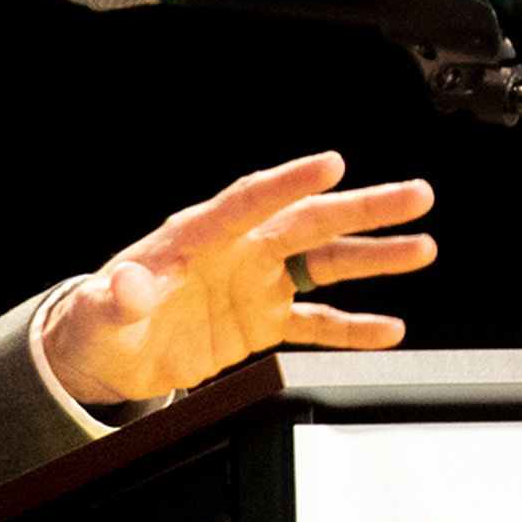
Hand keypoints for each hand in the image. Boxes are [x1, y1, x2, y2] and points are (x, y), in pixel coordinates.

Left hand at [40, 152, 435, 406]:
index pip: (250, 199)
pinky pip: (317, 323)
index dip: (289, 182)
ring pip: (325, 264)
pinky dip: (352, 327)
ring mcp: (255, 285)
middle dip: (362, 208)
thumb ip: (119, 298)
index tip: (332, 165)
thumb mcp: (101, 311)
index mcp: (198, 235)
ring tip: (421, 247)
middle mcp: (237, 252)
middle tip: (415, 196)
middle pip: (308, 222)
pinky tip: (388, 328)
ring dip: (373, 257)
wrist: (107, 356)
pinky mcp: (262, 323)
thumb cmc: (101, 319)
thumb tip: (128, 285)